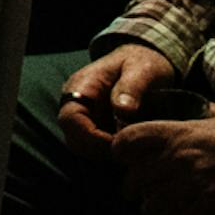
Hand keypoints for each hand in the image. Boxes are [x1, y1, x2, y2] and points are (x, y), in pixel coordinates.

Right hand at [56, 43, 176, 160]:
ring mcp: (84, 115)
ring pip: (82, 146)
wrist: (143, 61)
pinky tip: (130, 148)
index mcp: (82, 86)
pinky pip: (93, 146)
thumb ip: (131, 87)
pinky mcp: (95, 125)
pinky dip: (109, 151)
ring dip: (104, 153)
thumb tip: (123, 111)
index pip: (71, 118)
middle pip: (73, 137)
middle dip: (98, 150)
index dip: (92, 137)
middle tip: (129, 152)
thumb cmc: (143, 63)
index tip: (120, 142)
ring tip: (131, 150)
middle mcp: (76, 103)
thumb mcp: (143, 69)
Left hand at [112, 102, 214, 214]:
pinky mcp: (209, 205)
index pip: (126, 141)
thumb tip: (184, 107)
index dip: (121, 152)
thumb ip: (194, 113)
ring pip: (152, 206)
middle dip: (135, 189)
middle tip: (143, 193)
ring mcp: (192, 183)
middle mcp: (177, 158)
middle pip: (134, 180)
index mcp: (175, 132)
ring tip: (161, 211)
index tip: (125, 159)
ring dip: (154, 210)